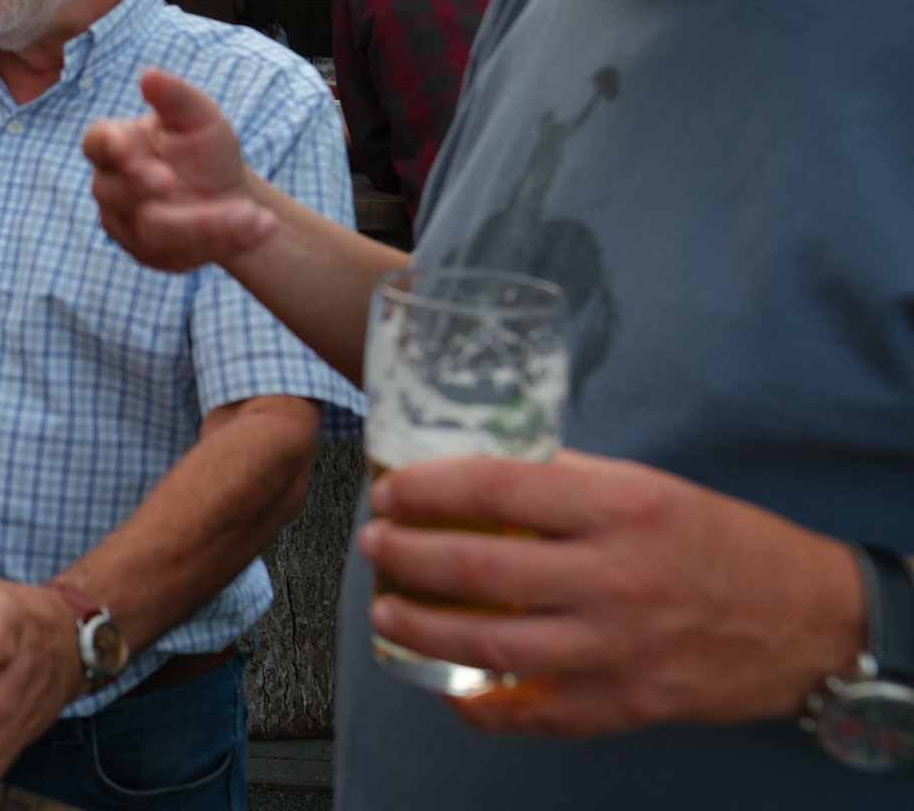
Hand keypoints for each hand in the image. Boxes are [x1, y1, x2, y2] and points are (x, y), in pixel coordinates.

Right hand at [82, 68, 276, 270]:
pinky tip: (255, 229)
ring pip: (154, 232)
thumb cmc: (205, 150)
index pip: (97, 143)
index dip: (110, 148)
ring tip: (253, 217)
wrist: (229, 196)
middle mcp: (112, 188)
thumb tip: (149, 75)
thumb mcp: (201, 118)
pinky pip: (178, 256)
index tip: (130, 151)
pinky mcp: (150, 256)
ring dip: (205, 224)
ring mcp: (126, 226)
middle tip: (179, 183)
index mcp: (116, 146)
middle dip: (151, 189)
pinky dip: (220, 243)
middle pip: (123, 193)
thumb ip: (176, 98)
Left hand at [359, 451, 864, 737]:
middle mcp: (615, 577)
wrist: (808, 619)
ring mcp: (618, 648)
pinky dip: (483, 705)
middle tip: (374, 544)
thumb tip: (475, 470)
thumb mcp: (645, 487)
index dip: (427, 489)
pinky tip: (448, 689)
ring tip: (385, 612)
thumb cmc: (717, 540)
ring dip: (421, 629)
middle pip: (478, 568)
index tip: (388, 490)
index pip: (496, 488)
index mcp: (619, 507)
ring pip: (490, 644)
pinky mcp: (626, 704)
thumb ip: (564, 481)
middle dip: (407, 555)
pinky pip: (534, 712)